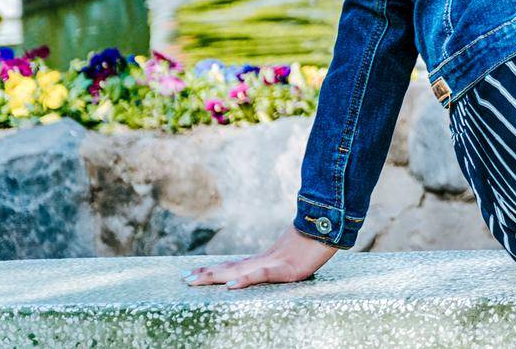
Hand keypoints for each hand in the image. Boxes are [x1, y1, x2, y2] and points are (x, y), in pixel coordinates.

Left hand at [182, 228, 337, 289]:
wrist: (332, 229)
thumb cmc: (317, 239)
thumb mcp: (296, 252)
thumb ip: (284, 258)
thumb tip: (279, 259)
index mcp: (266, 259)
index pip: (235, 265)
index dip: (214, 268)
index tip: (194, 271)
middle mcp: (265, 261)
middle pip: (230, 268)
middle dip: (206, 274)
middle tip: (183, 278)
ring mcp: (273, 265)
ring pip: (238, 271)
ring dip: (215, 276)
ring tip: (195, 280)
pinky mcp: (285, 269)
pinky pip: (261, 275)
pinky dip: (245, 280)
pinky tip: (231, 286)